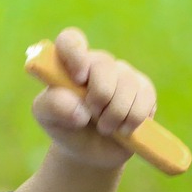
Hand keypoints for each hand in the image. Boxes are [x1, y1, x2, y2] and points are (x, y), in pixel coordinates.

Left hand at [31, 27, 156, 168]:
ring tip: (105, 128)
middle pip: (104, 66)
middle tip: (92, 117)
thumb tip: (80, 109)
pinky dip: (133, 119)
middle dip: (99, 97)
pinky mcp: (144, 89)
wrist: (88, 150)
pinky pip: (145, 97)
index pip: (70, 41)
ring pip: (127, 84)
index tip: (79, 79)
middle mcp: (97, 64)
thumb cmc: (65, 126)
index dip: (76, 54)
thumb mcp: (46, 117)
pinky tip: (123, 129)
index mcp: (69, 64)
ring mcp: (122, 74)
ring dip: (115, 114)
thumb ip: (53, 106)